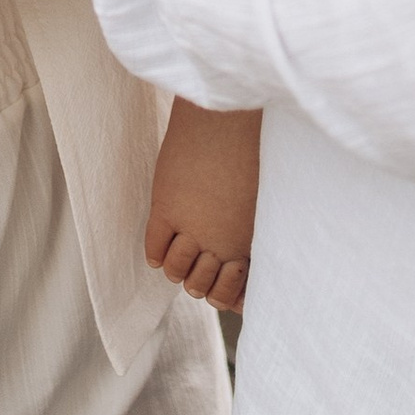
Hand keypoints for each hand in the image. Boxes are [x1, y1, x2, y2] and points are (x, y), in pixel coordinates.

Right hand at [146, 100, 258, 312]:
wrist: (229, 118)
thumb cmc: (254, 151)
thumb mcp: (260, 201)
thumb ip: (251, 231)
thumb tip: (244, 254)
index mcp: (248, 243)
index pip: (232, 296)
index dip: (226, 293)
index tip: (225, 272)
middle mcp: (220, 244)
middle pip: (201, 289)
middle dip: (201, 279)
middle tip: (202, 257)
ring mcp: (191, 229)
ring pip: (176, 274)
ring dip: (178, 265)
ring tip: (183, 245)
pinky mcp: (167, 209)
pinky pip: (155, 248)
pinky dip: (156, 251)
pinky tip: (162, 242)